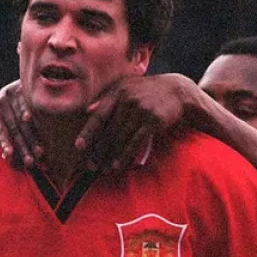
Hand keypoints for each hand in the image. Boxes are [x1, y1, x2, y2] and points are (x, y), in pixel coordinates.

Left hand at [0, 80, 41, 166]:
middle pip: (13, 128)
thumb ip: (6, 136)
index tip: (9, 155)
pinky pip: (28, 105)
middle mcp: (1, 102)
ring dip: (32, 137)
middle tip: (30, 162)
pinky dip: (31, 114)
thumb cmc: (14, 107)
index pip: (1, 130)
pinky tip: (31, 121)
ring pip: (23, 120)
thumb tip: (6, 157)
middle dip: (23, 146)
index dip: (5, 143)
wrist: (23, 81)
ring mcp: (12, 94)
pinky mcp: (23, 88)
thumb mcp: (6, 118)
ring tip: (39, 152)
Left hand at [76, 74, 197, 170]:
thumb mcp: (127, 88)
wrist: (177, 90)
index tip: (79, 146)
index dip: (88, 132)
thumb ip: (107, 98)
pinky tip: (118, 165)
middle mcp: (128, 99)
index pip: (99, 115)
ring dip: (110, 156)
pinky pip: (135, 142)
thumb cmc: (147, 91)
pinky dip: (125, 155)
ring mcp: (141, 110)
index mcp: (118, 92)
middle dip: (99, 150)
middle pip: (109, 130)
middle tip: (90, 165)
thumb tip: (87, 110)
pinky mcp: (153, 120)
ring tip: (102, 168)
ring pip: (121, 138)